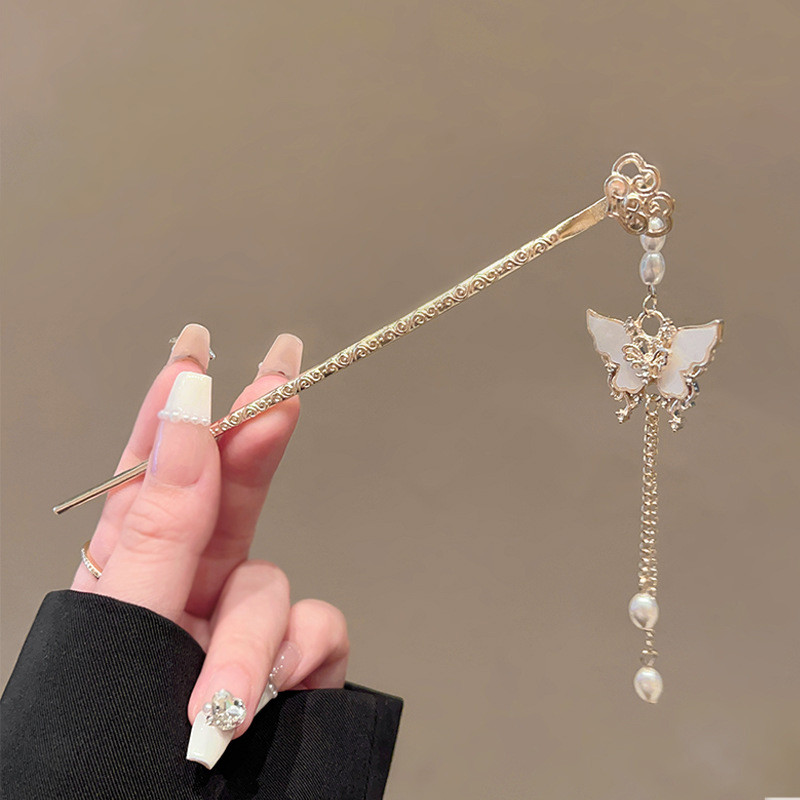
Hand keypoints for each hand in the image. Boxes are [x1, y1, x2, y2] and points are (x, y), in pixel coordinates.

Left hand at [71, 325, 348, 767]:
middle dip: (256, 431)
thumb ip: (163, 522)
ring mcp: (246, 624)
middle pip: (234, 492)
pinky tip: (274, 697)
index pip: (159, 472)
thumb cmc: (104, 737)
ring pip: (275, 586)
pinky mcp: (296, 661)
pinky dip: (298, 664)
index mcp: (133, 571)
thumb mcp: (125, 620)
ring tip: (217, 705)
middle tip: (279, 369)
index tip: (196, 351)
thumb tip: (188, 420)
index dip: (178, 408)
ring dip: (252, 644)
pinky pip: (320, 629)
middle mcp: (193, 587)